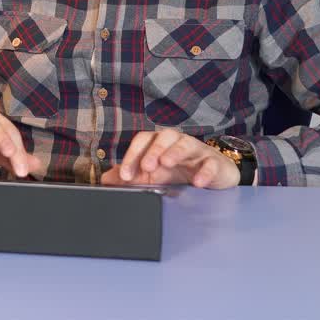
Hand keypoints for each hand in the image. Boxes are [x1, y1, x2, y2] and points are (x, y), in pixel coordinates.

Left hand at [101, 129, 239, 189]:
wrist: (212, 175)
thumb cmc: (178, 172)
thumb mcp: (152, 175)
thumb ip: (130, 176)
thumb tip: (105, 180)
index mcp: (159, 143)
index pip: (143, 140)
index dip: (132, 155)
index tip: (124, 175)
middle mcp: (177, 142)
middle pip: (164, 137)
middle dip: (154, 150)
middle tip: (146, 167)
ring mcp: (197, 151)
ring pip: (186, 144)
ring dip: (175, 153)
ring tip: (167, 164)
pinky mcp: (215, 163)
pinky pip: (210, 163)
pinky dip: (205, 171)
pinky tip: (198, 182)